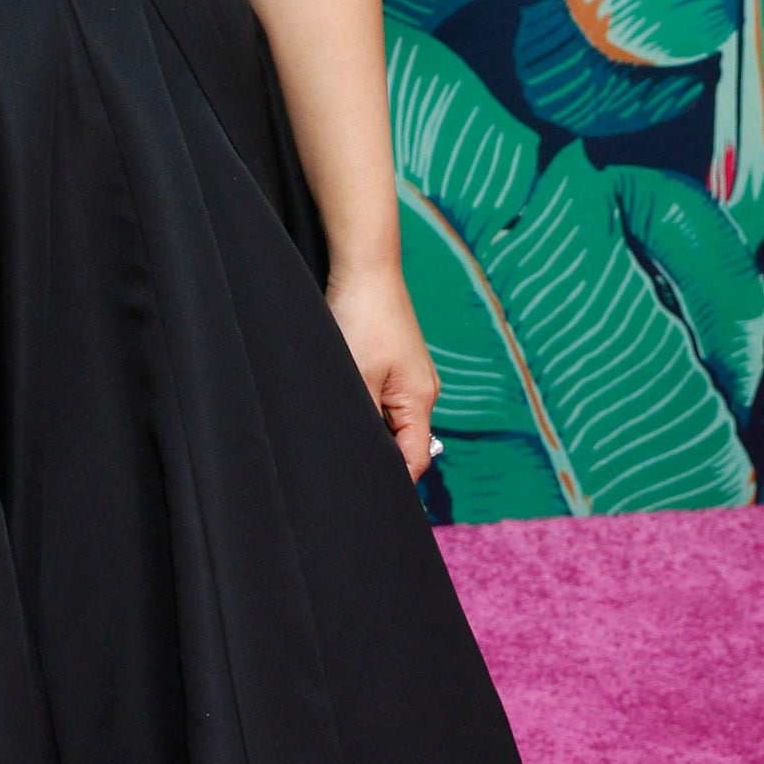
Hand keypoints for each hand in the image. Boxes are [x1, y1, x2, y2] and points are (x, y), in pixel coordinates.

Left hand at [324, 263, 439, 484]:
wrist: (364, 268)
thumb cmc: (361, 317)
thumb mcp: (355, 376)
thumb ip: (362, 420)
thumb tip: (362, 457)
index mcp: (420, 399)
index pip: (414, 459)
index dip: (393, 482)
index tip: (365, 496)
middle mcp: (422, 391)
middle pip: (405, 444)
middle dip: (379, 457)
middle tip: (346, 468)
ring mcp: (410, 377)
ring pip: (393, 422)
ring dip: (370, 429)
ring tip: (341, 434)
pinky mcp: (396, 364)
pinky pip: (386, 400)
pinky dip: (368, 408)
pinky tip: (347, 404)